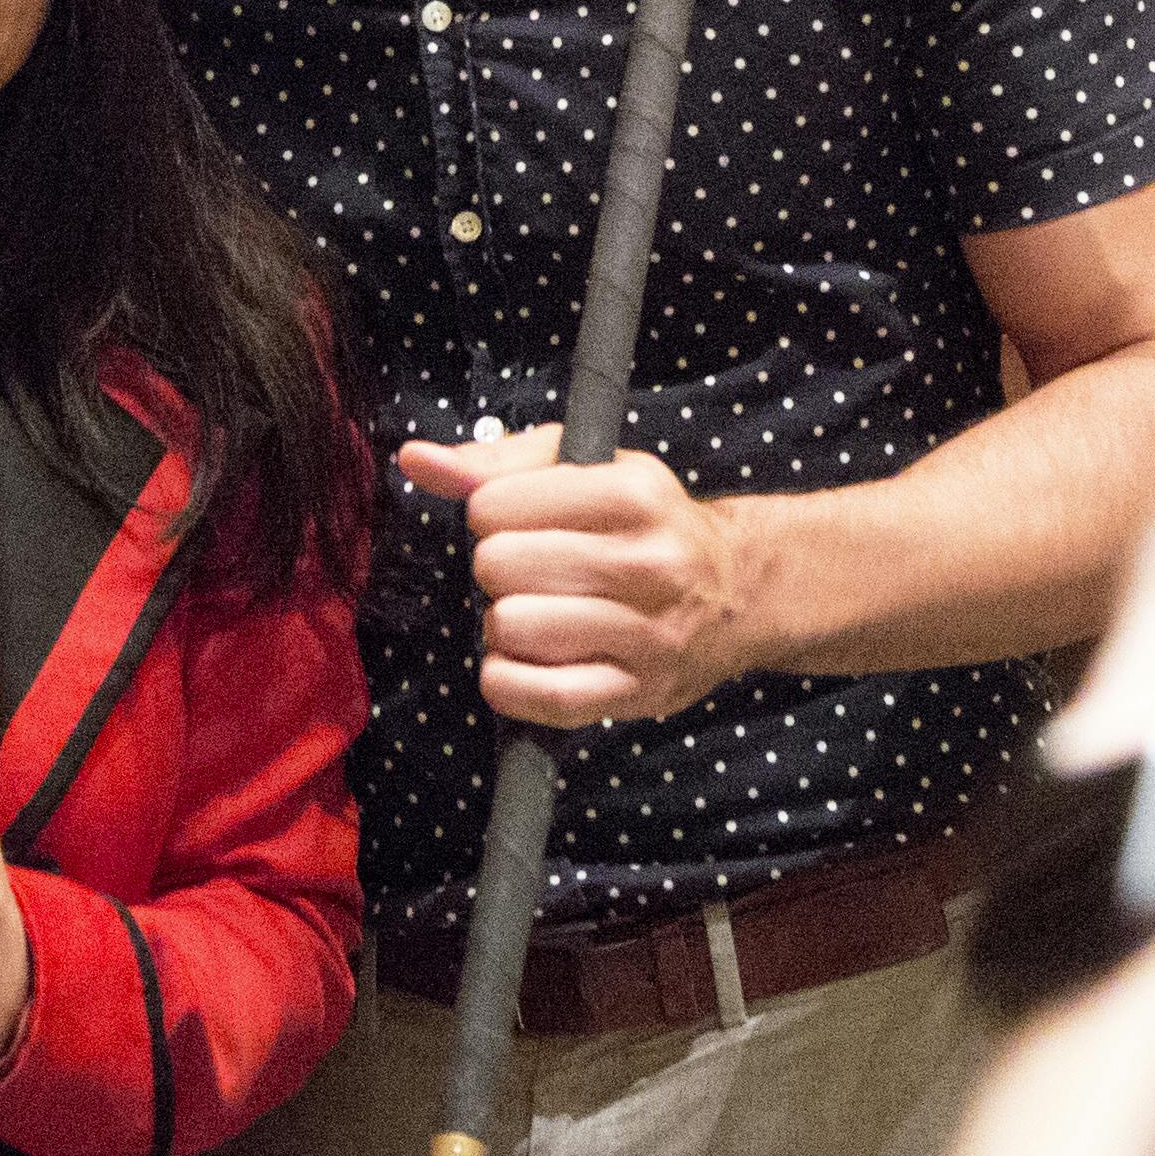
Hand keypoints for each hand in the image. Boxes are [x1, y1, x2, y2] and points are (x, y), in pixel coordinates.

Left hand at [394, 424, 759, 725]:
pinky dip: (507, 680)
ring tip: (533, 611)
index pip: (496, 505)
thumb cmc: (644, 522)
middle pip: (498, 566)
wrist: (740, 591)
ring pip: (513, 628)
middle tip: (528, 569)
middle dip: (496, 567)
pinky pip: (540, 696)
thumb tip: (414, 459)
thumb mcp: (587, 467)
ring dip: (503, 622)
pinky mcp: (639, 694)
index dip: (489, 512)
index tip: (517, 519)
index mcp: (633, 494)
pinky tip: (520, 659)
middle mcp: (648, 564)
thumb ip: (495, 460)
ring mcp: (648, 634)